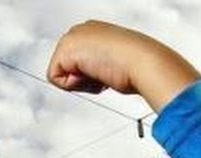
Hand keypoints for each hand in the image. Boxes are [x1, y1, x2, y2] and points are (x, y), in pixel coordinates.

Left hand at [47, 20, 199, 111]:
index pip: (76, 63)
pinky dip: (75, 84)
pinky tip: (94, 74)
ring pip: (61, 74)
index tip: (107, 73)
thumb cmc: (138, 66)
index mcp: (93, 30)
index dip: (88, 77)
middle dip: (82, 79)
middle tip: (105, 74)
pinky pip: (56, 79)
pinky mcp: (66, 49)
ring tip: (102, 73)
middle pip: (65, 68)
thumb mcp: (116, 64)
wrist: (144, 62)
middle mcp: (81, 29)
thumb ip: (102, 68)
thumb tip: (102, 79)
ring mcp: (73, 37)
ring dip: (81, 82)